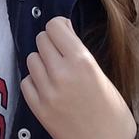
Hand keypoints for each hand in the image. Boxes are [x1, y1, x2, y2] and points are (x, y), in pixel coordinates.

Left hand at [21, 16, 136, 138]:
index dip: (59, 27)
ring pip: (31, 58)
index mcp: (82, 61)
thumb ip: (79, 53)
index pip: (54, 26)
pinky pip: (26, 81)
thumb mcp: (100, 74)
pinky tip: (47, 87)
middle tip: (60, 53)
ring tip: (55, 72)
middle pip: (41, 39)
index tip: (63, 32)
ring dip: (41, 62)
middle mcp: (62, 73)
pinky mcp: (38, 108)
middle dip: (50, 43)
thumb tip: (63, 31)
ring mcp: (47, 91)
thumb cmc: (112, 112)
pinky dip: (34, 82)